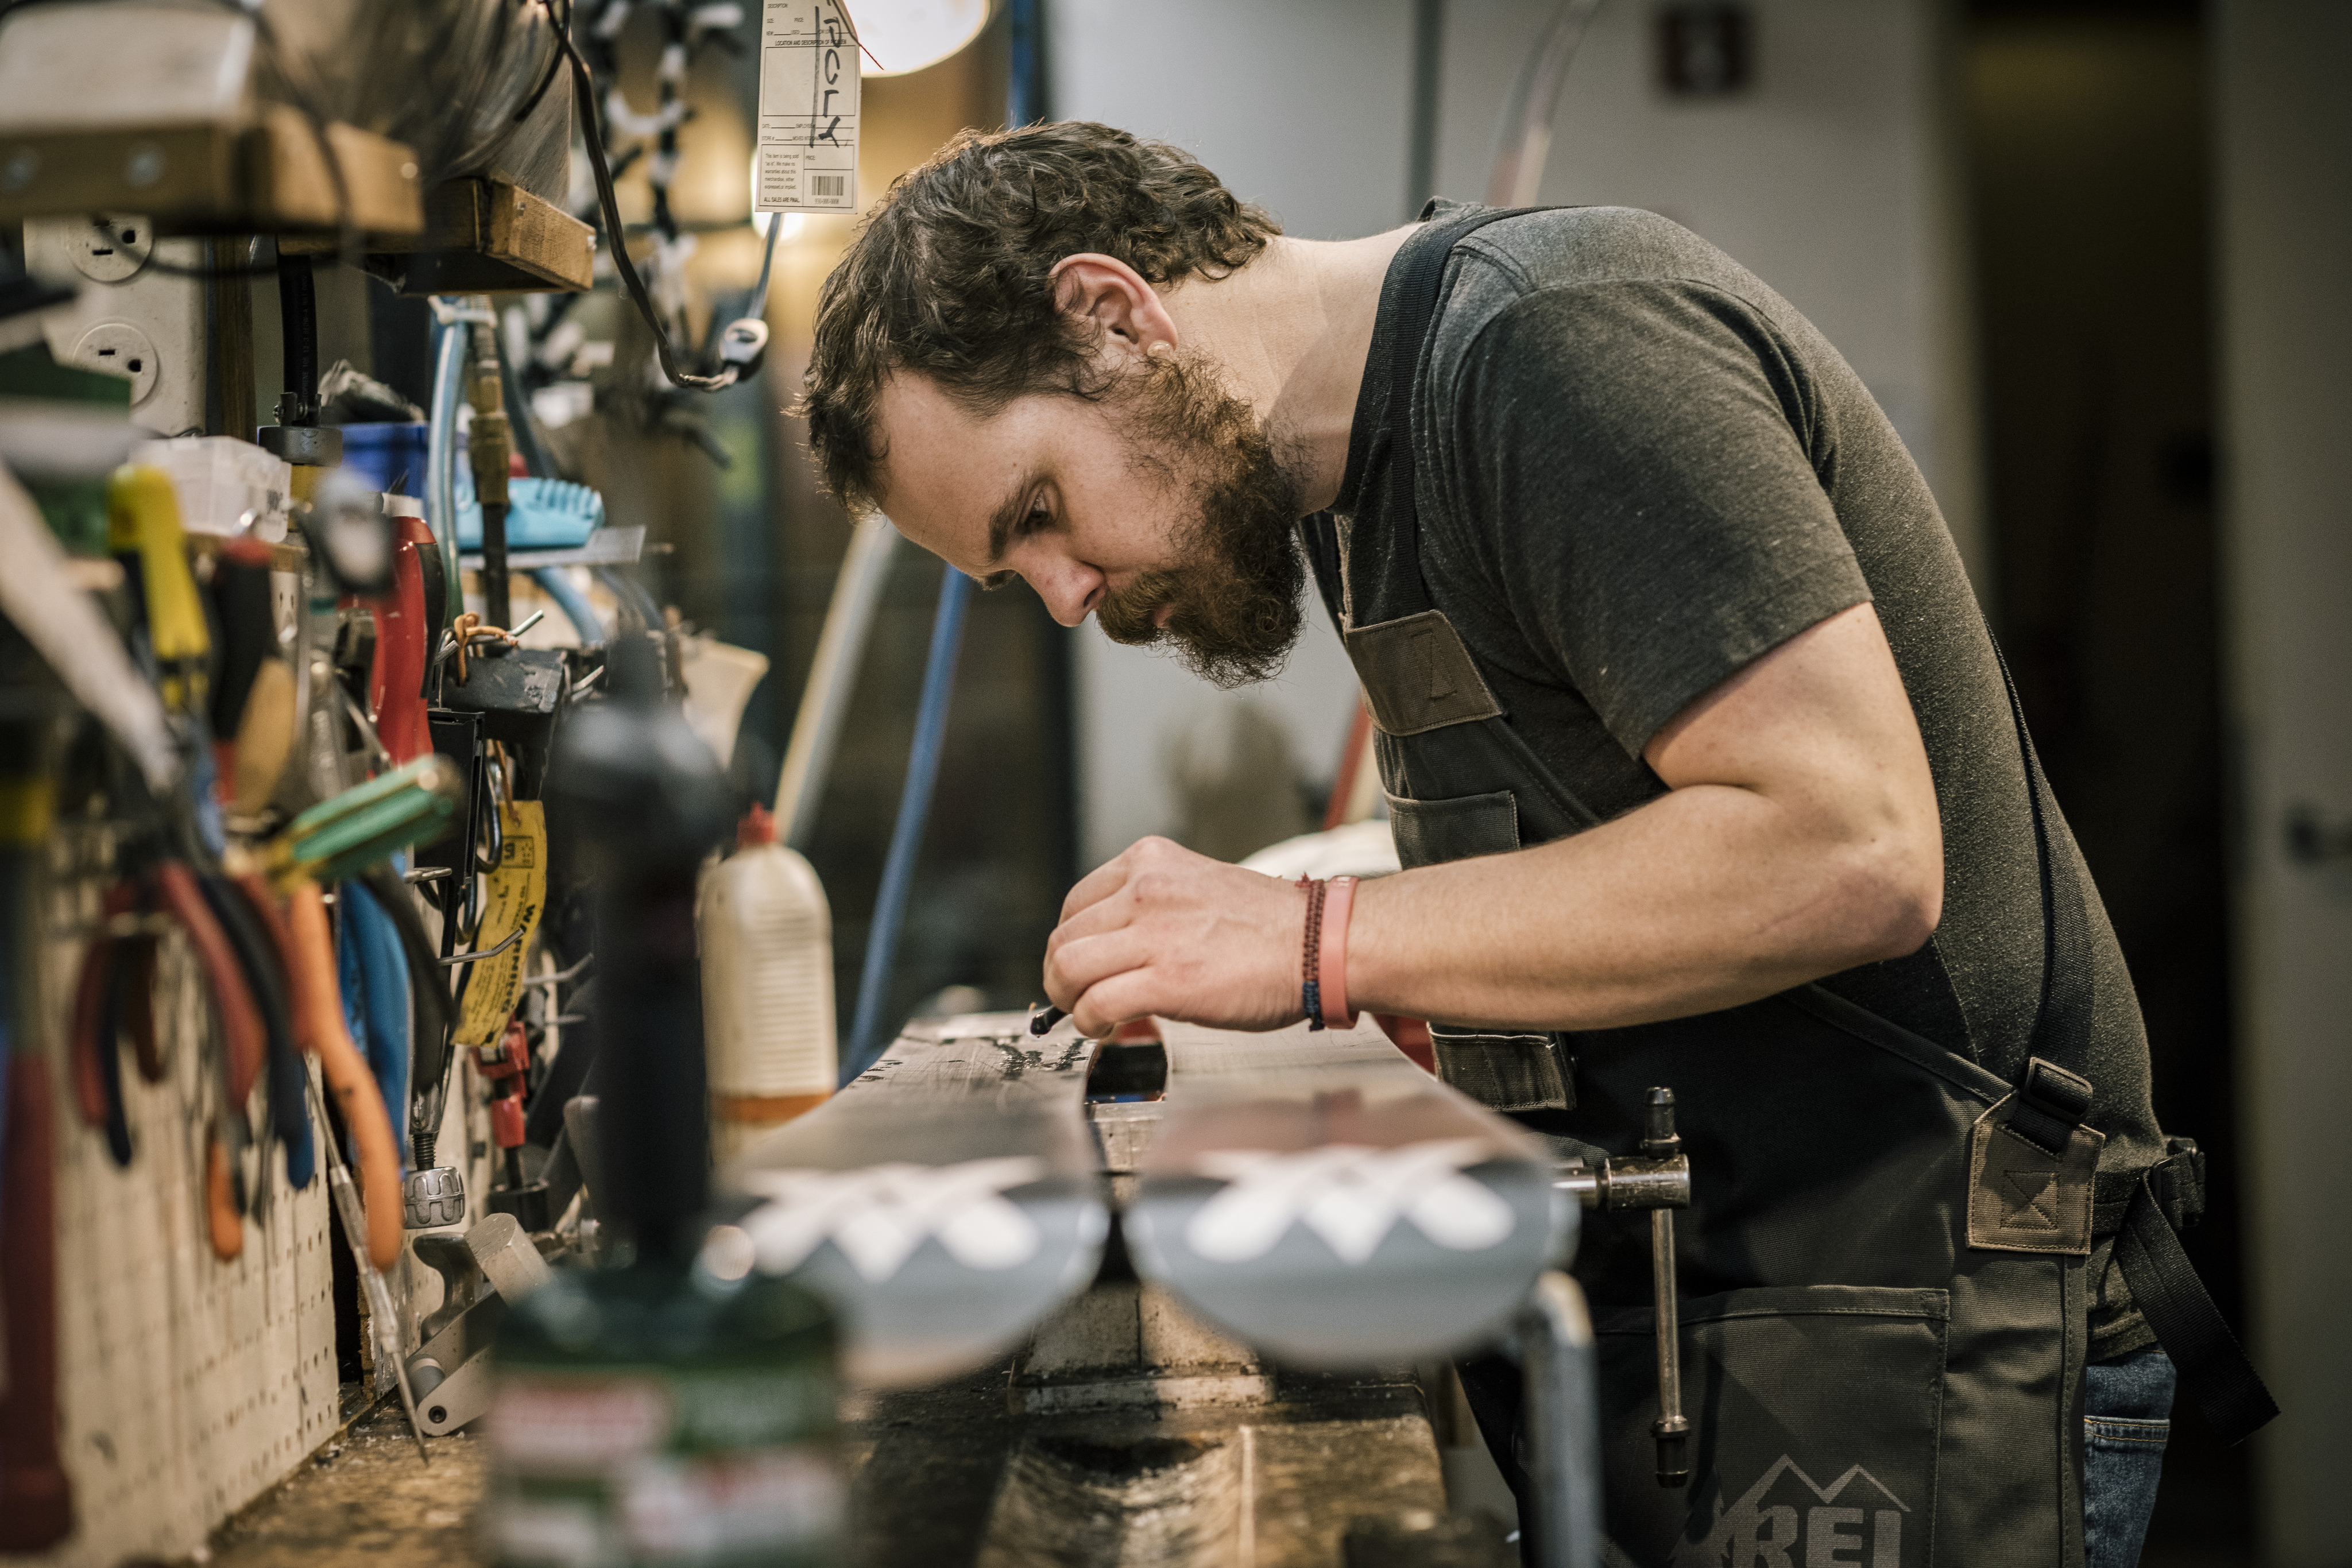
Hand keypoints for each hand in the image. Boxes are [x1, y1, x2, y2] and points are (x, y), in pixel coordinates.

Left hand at [1043, 836, 1305, 1036]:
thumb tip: (1115, 945)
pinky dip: (1091, 1022)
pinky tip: (1107, 1027)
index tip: (1081, 964)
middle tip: (1076, 997)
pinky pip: (1097, 1003)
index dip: (1072, 942)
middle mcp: (1145, 890)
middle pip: (1064, 937)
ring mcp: (1154, 934)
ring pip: (1069, 967)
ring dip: (1069, 999)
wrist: (1321, 944)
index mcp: (1150, 862)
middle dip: (1062, 975)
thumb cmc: (1272, 926)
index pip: (1076, 903)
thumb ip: (1152, 906)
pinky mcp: (1167, 980)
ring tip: (1087, 1013)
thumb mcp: (1198, 887)